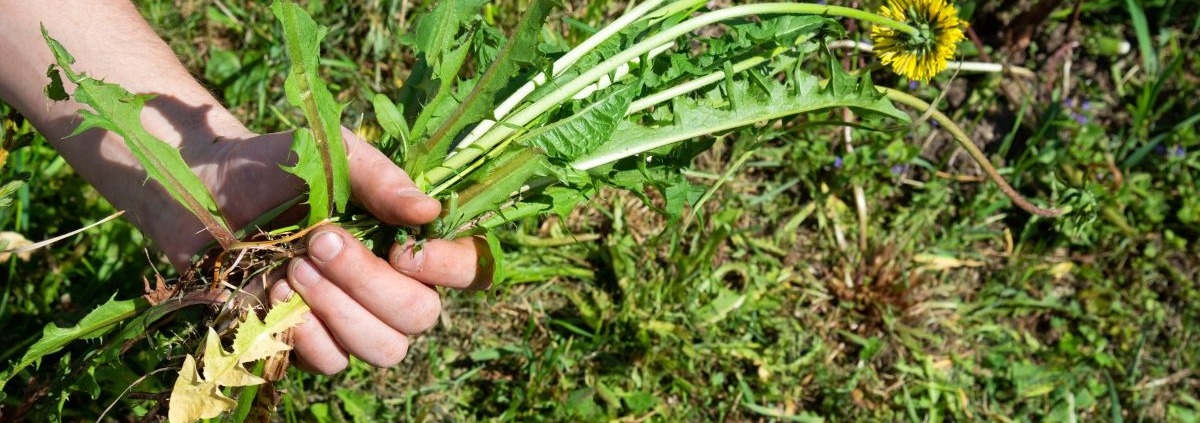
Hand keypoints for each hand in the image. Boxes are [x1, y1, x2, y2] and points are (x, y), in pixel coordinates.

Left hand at [200, 129, 492, 373]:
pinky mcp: (306, 346)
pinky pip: (333, 363)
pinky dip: (305, 332)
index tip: (404, 248)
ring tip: (294, 267)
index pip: (468, 269)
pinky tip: (275, 293)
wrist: (201, 192)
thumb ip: (381, 179)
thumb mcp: (331, 155)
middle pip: (421, 316)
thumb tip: (430, 211)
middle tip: (319, 242)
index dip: (451, 268)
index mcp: (407, 240)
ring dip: (338, 309)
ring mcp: (350, 321)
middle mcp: (390, 286)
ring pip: (383, 349)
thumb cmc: (274, 167)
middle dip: (369, 282)